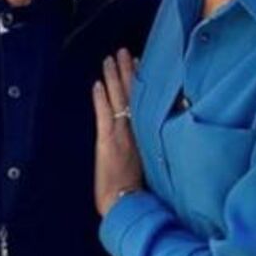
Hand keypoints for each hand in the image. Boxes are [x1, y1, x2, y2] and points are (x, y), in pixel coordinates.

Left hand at [92, 48, 142, 215]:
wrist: (128, 204)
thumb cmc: (141, 190)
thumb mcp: (153, 162)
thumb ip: (154, 143)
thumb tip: (157, 127)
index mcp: (147, 132)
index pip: (145, 100)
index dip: (142, 81)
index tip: (141, 63)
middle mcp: (136, 129)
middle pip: (132, 93)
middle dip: (127, 71)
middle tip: (125, 51)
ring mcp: (121, 133)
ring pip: (118, 99)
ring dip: (113, 78)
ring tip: (110, 59)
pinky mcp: (107, 141)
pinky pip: (104, 114)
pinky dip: (100, 98)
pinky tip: (97, 84)